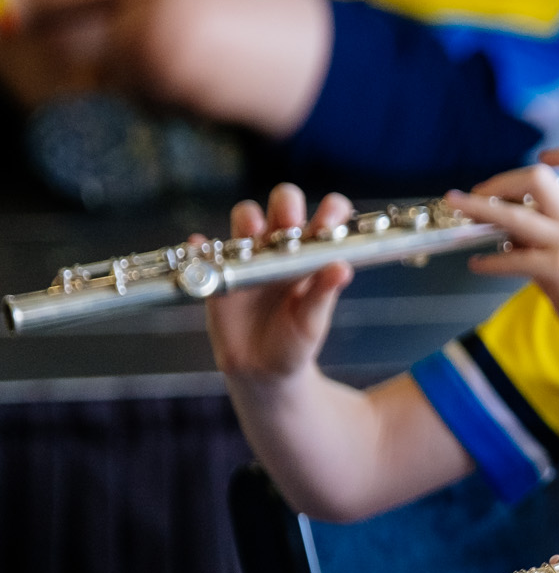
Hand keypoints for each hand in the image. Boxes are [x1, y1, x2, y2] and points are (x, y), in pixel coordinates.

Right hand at [204, 182, 356, 381]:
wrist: (261, 367)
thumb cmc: (295, 340)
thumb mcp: (312, 321)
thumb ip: (324, 294)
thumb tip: (342, 268)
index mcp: (314, 254)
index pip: (328, 217)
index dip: (331, 210)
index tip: (328, 224)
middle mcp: (283, 247)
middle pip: (284, 205)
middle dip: (287, 205)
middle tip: (290, 223)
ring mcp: (250, 255)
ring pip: (246, 218)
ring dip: (248, 218)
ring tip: (251, 233)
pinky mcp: (219, 270)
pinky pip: (206, 251)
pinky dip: (201, 246)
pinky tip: (201, 246)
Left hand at [455, 146, 558, 364]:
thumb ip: (549, 238)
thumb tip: (510, 233)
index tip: (545, 155)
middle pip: (538, 179)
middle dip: (501, 181)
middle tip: (479, 191)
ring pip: (514, 215)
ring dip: (479, 208)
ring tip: (458, 207)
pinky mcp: (558, 271)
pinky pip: (511, 259)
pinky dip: (488, 262)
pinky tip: (478, 264)